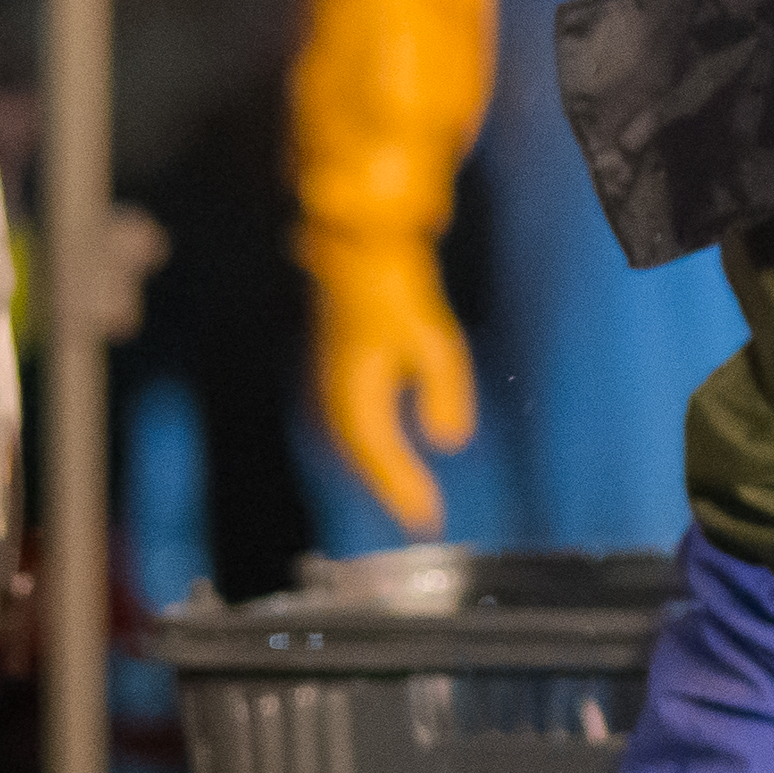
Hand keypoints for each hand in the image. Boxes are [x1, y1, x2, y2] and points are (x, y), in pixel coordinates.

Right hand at [304, 227, 474, 532]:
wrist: (357, 253)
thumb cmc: (399, 293)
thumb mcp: (435, 342)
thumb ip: (444, 392)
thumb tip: (449, 442)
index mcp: (356, 389)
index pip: (380, 452)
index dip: (403, 488)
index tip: (428, 517)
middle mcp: (332, 394)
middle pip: (362, 456)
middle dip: (391, 488)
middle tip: (423, 519)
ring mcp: (325, 385)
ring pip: (350, 445)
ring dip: (377, 473)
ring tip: (409, 500)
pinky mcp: (329, 377)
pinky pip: (347, 428)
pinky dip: (367, 452)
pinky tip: (385, 461)